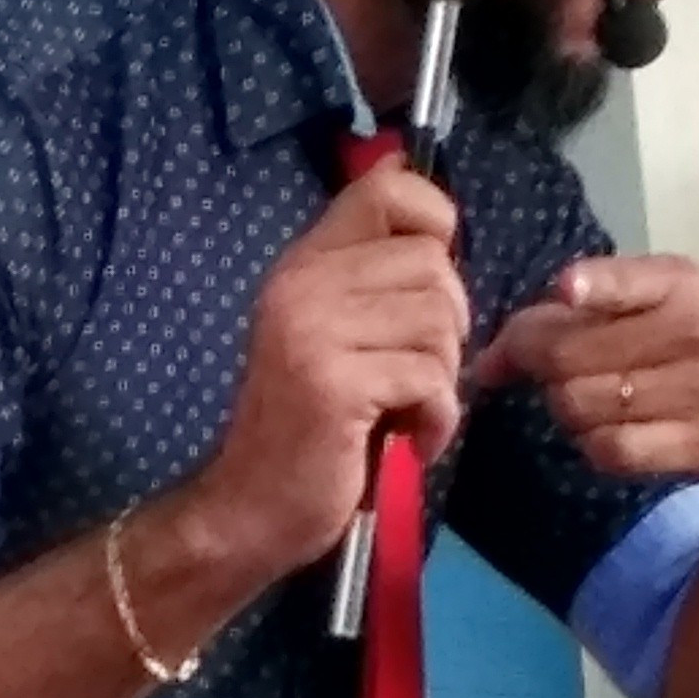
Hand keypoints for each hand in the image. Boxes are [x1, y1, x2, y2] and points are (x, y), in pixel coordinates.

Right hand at [167, 157, 469, 585]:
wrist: (250, 510)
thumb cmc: (306, 428)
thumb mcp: (333, 332)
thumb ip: (370, 272)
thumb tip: (418, 186)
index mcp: (303, 263)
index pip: (387, 188)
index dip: (435, 221)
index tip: (429, 282)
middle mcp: (302, 283)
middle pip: (433, 263)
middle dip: (448, 326)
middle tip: (417, 374)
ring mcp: (313, 331)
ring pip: (438, 321)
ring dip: (442, 378)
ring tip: (408, 411)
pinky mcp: (333, 383)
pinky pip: (429, 377)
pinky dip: (437, 419)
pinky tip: (410, 442)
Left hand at [473, 255, 698, 480]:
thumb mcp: (687, 290)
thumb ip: (610, 298)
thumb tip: (510, 337)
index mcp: (685, 284)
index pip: (630, 280)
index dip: (590, 286)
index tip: (564, 293)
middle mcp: (693, 333)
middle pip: (571, 355)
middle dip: (532, 359)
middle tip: (528, 363)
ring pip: (580, 405)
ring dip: (561, 402)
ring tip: (580, 393)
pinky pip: (610, 450)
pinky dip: (590, 442)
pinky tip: (605, 430)